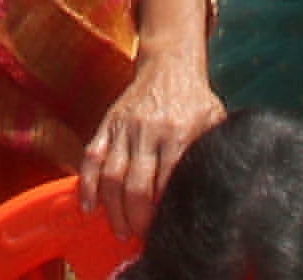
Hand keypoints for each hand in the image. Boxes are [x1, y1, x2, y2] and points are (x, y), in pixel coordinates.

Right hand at [77, 49, 225, 241]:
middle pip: (136, 186)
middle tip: (141, 238)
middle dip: (137, 220)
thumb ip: (210, 154)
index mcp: (178, 133)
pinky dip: (87, 184)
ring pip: (111, 176)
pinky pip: (92, 157)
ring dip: (113, 210)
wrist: (169, 64)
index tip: (165, 232)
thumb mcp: (214, 123)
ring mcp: (124, 128)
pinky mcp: (108, 123)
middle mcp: (148, 131)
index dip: (164, 213)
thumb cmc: (196, 101)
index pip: (167, 184)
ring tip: (120, 231)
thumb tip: (215, 191)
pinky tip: (90, 207)